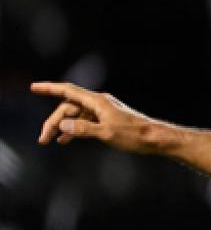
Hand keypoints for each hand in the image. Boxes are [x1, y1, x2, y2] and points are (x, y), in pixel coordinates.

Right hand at [31, 81, 164, 153]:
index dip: (49, 89)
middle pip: (69, 107)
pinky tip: (67, 140)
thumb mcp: (107, 134)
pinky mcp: (108, 120)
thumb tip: (64, 125)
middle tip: (43, 138)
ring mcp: (104, 112)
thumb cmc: (135, 135)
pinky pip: (86, 122)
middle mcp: (99, 103)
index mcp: (97, 101)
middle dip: (54, 121)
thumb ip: (84, 129)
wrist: (157, 139)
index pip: (68, 91)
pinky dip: (75, 129)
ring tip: (51, 141)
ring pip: (76, 116)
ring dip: (63, 127)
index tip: (33, 88)